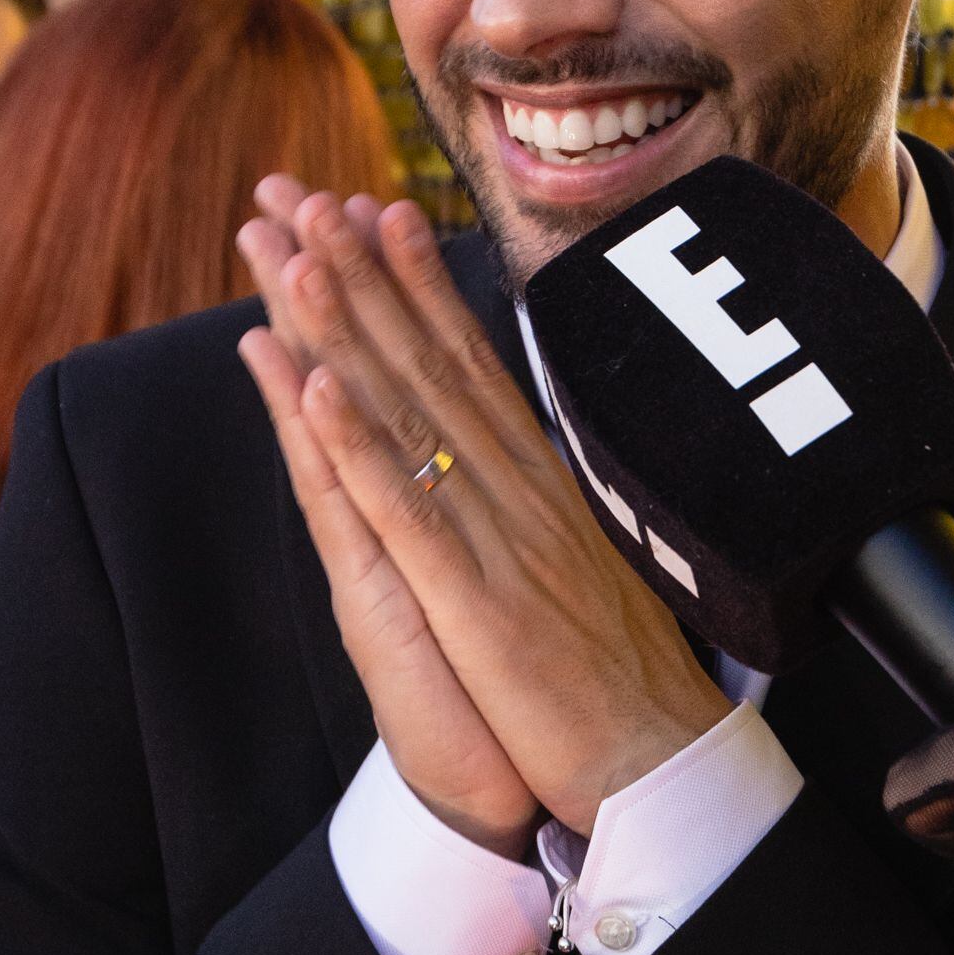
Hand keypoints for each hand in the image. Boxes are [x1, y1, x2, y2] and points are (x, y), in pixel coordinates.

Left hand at [240, 188, 726, 837]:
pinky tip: (315, 385)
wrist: (663, 764)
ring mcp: (494, 537)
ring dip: (343, 324)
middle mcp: (514, 489)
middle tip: (296, 190)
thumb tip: (521, 455)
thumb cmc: (620, 679)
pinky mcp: (476, 600)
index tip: (370, 207)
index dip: (412, 281)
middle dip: (353, 271)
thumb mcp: (579, 564)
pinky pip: (407, 510)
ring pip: (407, 411)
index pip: (467, 359)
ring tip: (290, 244)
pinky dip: (359, 445)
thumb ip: (543, 501)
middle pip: (423, 359)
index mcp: (536, 482)